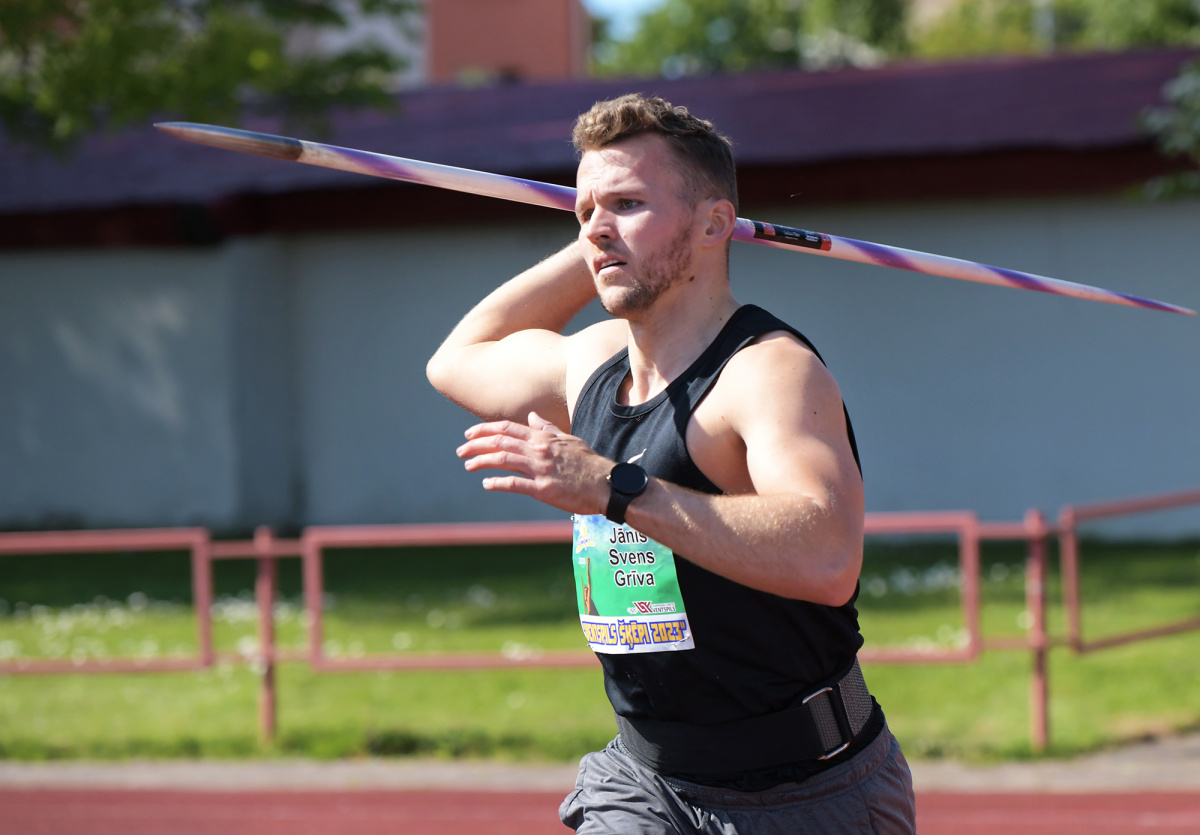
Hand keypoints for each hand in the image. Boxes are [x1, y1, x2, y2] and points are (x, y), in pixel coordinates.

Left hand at [456, 412, 612, 514]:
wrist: (607, 484)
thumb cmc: (589, 463)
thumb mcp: (569, 440)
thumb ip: (547, 429)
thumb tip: (531, 417)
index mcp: (544, 438)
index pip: (507, 429)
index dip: (485, 430)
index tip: (469, 433)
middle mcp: (539, 450)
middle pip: (500, 443)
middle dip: (476, 444)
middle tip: (461, 451)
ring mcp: (540, 469)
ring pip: (502, 460)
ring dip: (481, 461)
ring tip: (468, 465)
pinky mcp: (543, 490)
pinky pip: (515, 484)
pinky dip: (497, 483)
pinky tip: (486, 484)